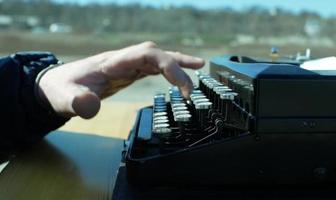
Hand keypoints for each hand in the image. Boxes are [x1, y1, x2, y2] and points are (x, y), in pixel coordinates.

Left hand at [37, 41, 204, 118]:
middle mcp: (123, 60)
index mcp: (113, 62)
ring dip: (177, 63)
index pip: (147, 54)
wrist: (55, 86)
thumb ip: (76, 102)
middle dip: (178, 65)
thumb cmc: (60, 90)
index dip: (169, 65)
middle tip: (193, 87)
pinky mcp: (126, 73)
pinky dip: (167, 70)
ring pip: (156, 57)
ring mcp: (125, 65)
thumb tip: (91, 106)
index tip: (183, 86)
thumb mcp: (64, 99)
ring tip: (199, 66)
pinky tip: (176, 76)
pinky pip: (151, 67)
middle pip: (156, 53)